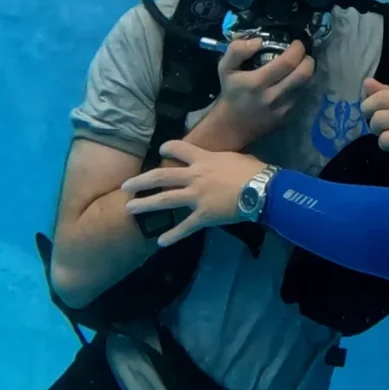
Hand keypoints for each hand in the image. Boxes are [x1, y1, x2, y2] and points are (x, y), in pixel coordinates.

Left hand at [123, 140, 266, 246]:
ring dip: (145, 204)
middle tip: (125, 186)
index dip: (168, 148)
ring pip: (165, 200)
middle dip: (141, 181)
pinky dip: (172, 235)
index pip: (179, 148)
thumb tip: (221, 161)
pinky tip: (160, 242)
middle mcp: (194, 176)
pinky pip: (184, 227)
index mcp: (203, 159)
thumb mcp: (234, 157)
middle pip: (161, 176)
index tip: (161, 149)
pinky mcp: (203, 215)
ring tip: (129, 209)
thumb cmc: (253, 170)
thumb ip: (220, 160)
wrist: (262, 189)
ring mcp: (196, 197)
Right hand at [210, 39, 314, 148]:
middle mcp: (273, 96)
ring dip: (306, 71)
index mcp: (257, 82)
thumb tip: (259, 41)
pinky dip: (300, 84)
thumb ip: (237, 50)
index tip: (295, 43)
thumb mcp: (225, 68)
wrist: (232, 125)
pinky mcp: (288, 116)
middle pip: (304, 74)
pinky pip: (301, 95)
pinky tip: (292, 80)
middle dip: (308, 59)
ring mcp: (283, 108)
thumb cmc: (231, 92)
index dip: (297, 49)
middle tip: (302, 53)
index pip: (288, 62)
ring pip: (306, 84)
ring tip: (299, 64)